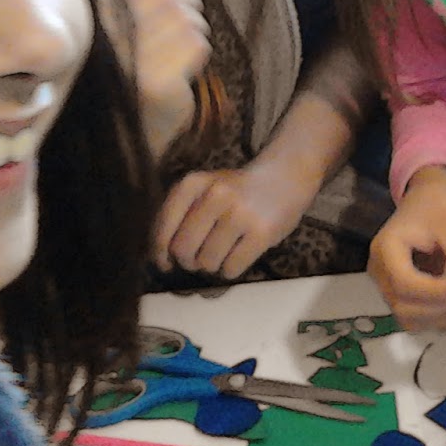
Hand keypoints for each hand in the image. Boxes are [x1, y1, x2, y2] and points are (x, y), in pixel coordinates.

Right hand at [100, 0, 210, 157]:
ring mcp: (127, 56)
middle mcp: (105, 28)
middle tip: (174, 22)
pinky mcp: (153, 82)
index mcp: (96, 6)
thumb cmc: (138, 61)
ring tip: (172, 45)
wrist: (133, 129)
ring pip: (186, 15)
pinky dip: (195, 50)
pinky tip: (179, 64)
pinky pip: (194, 44)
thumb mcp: (141, 8)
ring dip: (192, 27)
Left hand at [152, 160, 320, 278]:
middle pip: (183, 250)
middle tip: (200, 257)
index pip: (163, 228)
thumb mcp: (205, 189)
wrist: (285, 176)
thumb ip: (181, 215)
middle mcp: (214, 196)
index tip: (165, 263)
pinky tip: (239, 254)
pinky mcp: (261, 233)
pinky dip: (231, 269)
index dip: (160, 252)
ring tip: (224, 251)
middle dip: (189, 261)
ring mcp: (239, 214)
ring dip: (212, 265)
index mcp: (193, 184)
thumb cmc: (237, 190)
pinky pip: (231, 269)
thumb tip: (163, 259)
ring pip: (207, 262)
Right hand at [369, 168, 445, 331]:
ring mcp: (389, 287)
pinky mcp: (403, 296)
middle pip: (404, 307)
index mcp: (386, 249)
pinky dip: (445, 318)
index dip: (436, 292)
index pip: (404, 283)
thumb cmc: (437, 204)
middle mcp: (380, 273)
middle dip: (443, 310)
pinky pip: (420, 317)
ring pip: (412, 319)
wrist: (427, 198)